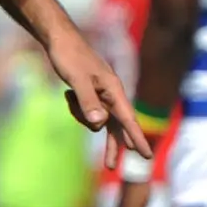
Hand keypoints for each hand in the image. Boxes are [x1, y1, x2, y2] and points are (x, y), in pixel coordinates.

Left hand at [53, 36, 150, 157]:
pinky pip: (87, 112)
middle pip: (116, 126)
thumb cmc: (70, 56)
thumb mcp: (77, 80)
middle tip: (110, 167)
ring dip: (82, 116)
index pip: (129, 120)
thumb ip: (89, 102)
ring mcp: (101, 94)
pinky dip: (76, 108)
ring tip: (70, 97)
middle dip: (112, 145)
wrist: (59, 39)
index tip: (147, 156)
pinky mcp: (91, 94)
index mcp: (113, 90)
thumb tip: (99, 125)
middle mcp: (111, 94)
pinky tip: (68, 94)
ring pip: (97, 119)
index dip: (137, 138)